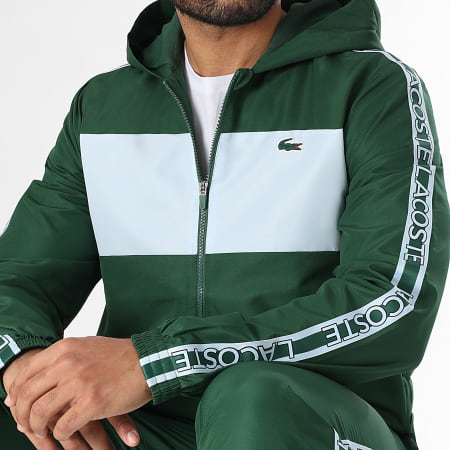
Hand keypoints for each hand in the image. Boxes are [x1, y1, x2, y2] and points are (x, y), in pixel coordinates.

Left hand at [5, 337, 151, 442]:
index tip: (15, 404)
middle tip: (27, 424)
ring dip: (38, 427)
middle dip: (22, 414)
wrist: (147, 361)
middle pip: (27, 394)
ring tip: (45, 431)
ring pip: (40, 413)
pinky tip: (67, 432)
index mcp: (65, 348)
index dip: (16, 392)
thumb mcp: (86, 347)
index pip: (26, 372)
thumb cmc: (119, 356)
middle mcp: (67, 363)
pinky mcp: (92, 402)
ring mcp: (79, 383)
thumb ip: (63, 358)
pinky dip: (60, 434)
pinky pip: (63, 426)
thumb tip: (39, 374)